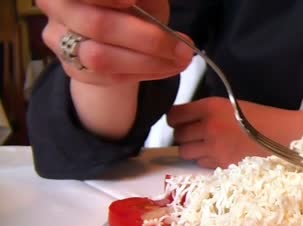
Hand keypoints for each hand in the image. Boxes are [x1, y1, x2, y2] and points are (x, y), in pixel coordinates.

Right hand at [37, 0, 191, 85]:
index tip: (134, 0)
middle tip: (184, 47)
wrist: (120, 32)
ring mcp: (58, 39)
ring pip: (101, 59)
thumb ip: (146, 0)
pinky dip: (143, 74)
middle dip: (148, 39)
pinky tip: (166, 68)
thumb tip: (153, 13)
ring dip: (148, 62)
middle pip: (97, 26)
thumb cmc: (135, 4)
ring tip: (180, 60)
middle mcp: (55, 5)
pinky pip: (107, 78)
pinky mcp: (71, 68)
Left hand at [168, 97, 302, 168]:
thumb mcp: (231, 105)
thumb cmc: (261, 118)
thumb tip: (187, 120)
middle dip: (184, 135)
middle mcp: (208, 128)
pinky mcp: (221, 165)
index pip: (175, 115)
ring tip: (205, 145)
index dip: (175, 118)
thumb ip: (207, 111)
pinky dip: (205, 160)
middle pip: (178, 136)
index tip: (179, 120)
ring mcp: (214, 149)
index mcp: (211, 108)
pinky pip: (201, 164)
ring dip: (192, 149)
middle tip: (195, 133)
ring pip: (186, 152)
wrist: (284, 135)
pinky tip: (217, 153)